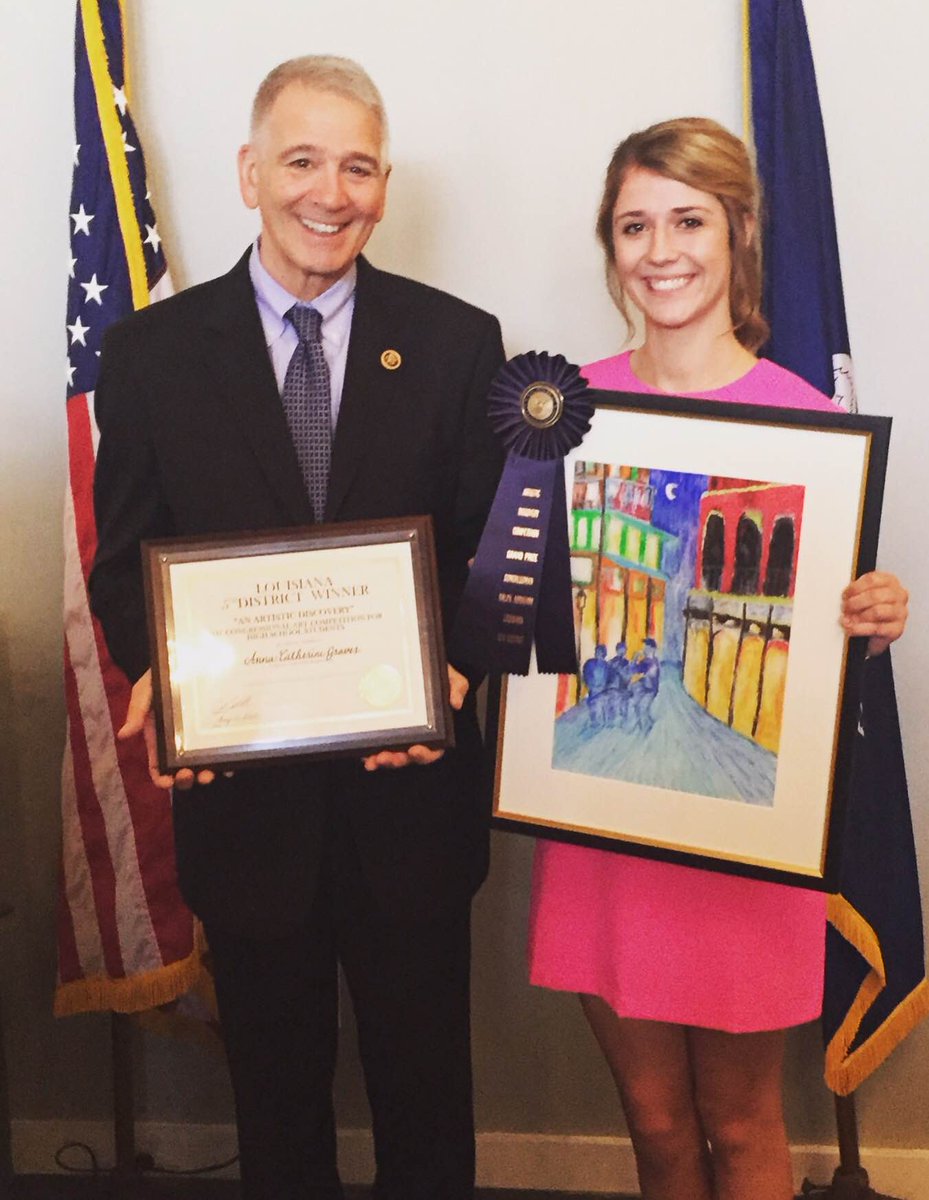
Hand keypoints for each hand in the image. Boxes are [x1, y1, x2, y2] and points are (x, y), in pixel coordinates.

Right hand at [118, 669, 215, 789]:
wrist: (187, 659)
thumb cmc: (160, 676)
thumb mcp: (145, 690)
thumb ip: (137, 710)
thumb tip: (124, 735)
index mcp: (159, 737)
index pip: (158, 765)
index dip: (161, 778)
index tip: (168, 782)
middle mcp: (180, 741)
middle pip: (181, 769)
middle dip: (186, 779)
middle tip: (192, 774)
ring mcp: (200, 737)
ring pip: (203, 764)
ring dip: (207, 773)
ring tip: (211, 772)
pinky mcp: (218, 730)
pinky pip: (223, 750)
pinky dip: (226, 761)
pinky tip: (230, 764)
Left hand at [362, 664, 468, 771]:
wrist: (414, 665)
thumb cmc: (434, 675)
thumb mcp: (450, 677)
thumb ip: (457, 687)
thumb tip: (455, 702)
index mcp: (434, 730)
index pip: (433, 749)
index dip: (425, 754)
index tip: (415, 750)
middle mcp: (416, 736)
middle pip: (409, 757)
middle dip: (399, 760)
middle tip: (390, 757)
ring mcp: (398, 735)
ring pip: (391, 755)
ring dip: (383, 761)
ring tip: (375, 759)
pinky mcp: (382, 730)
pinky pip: (376, 746)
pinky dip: (370, 755)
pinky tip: (365, 756)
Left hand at [841, 571, 908, 656]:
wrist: (878, 631)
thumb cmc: (870, 609)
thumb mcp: (863, 595)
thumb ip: (855, 592)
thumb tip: (843, 597)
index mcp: (890, 581)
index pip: (872, 580)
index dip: (855, 588)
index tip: (844, 595)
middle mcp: (899, 595)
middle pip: (874, 595)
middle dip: (855, 603)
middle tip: (844, 609)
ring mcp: (900, 612)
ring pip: (877, 612)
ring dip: (858, 616)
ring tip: (847, 620)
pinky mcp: (897, 629)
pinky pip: (877, 628)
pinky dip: (860, 629)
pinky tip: (852, 629)